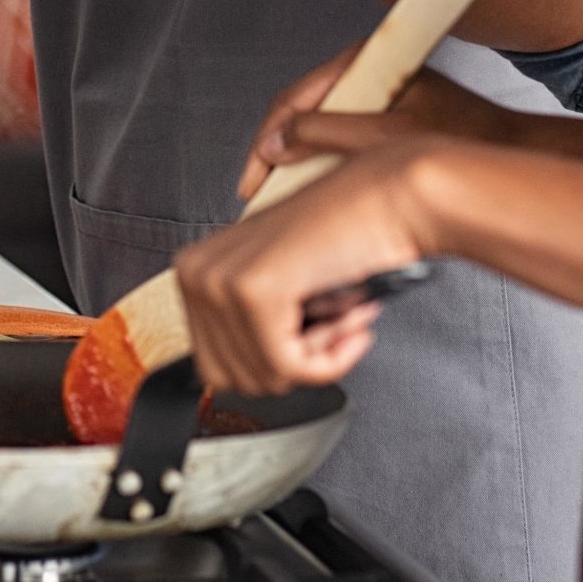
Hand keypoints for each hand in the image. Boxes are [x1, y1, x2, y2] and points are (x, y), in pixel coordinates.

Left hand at [177, 137, 441, 396]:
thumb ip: (247, 326)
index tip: (309, 338)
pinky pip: (289, 367)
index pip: (214, 367)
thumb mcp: (278, 281)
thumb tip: (248, 381)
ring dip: (320, 358)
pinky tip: (353, 326)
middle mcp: (195, 271)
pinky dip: (330, 362)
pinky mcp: (255, 292)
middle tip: (335, 328)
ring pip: (264, 376)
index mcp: (193, 269)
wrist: (389, 200)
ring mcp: (220, 281)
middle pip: (234, 379)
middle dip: (294, 365)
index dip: (272, 364)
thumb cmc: (346, 236)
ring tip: (345, 317)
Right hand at [238, 62, 522, 198]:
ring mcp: (375, 95)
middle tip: (260, 193)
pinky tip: (317, 191)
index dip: (267, 140)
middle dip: (277, 154)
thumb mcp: (385, 137)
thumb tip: (279, 143)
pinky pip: (339, 139)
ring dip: (299, 163)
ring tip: (283, 197)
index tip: (254, 176)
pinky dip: (323, 166)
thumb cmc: (467, 137)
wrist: (512, 152)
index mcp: (365, 60)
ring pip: (318, 128)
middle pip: (301, 113)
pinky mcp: (384, 116)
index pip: (294, 97)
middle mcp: (367, 72)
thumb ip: (326, 135)